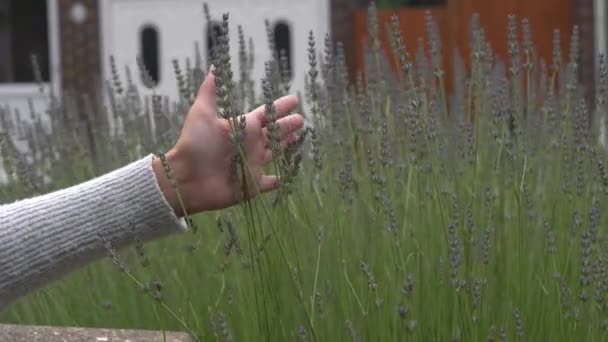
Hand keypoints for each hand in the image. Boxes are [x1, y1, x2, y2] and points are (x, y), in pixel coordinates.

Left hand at [152, 67, 303, 216]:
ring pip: (274, 154)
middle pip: (274, 133)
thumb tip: (214, 65)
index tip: (294, 99)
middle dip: (287, 126)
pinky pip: (270, 183)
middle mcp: (249, 145)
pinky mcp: (253, 185)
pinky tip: (286, 177)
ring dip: (285, 147)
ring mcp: (252, 165)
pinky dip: (278, 180)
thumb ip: (210, 90)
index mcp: (241, 127)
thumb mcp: (201, 113)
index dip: (280, 107)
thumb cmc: (194, 144)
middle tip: (301, 120)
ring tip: (298, 140)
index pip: (265, 114)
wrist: (186, 178)